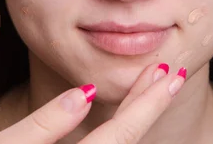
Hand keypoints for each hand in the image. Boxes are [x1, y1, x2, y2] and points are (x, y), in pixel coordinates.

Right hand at [0, 62, 185, 143]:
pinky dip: (116, 137)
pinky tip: (119, 122)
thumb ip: (45, 124)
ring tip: (149, 93)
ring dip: (135, 123)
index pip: (119, 137)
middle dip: (148, 107)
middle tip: (166, 75)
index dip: (146, 104)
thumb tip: (86, 92)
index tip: (167, 75)